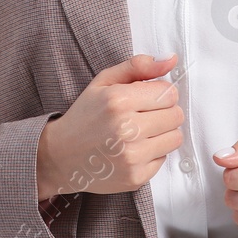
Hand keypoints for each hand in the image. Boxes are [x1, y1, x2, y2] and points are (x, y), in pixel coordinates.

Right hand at [36, 53, 183, 199]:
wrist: (61, 155)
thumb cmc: (85, 115)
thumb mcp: (104, 82)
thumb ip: (138, 66)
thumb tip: (172, 60)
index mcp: (119, 101)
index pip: (169, 93)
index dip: (160, 94)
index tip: (147, 98)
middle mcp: (127, 129)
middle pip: (176, 115)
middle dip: (164, 112)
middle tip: (143, 115)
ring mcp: (132, 156)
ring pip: (175, 138)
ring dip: (162, 133)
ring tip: (140, 132)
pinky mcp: (136, 177)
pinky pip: (164, 158)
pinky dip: (153, 153)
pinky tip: (133, 149)